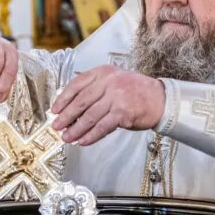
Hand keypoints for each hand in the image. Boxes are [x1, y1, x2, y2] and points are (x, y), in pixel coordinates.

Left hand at [51, 65, 165, 145]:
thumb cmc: (135, 92)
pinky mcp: (123, 113)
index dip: (63, 98)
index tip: (55, 109)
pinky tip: (83, 141)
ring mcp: (116, 97)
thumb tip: (72, 109)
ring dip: (76, 129)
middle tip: (56, 126)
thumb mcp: (114, 81)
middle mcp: (109, 82)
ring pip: (90, 116)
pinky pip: (102, 126)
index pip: (77, 84)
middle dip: (66, 116)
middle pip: (81, 101)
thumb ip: (95, 89)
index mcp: (103, 72)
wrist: (160, 99)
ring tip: (66, 137)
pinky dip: (91, 135)